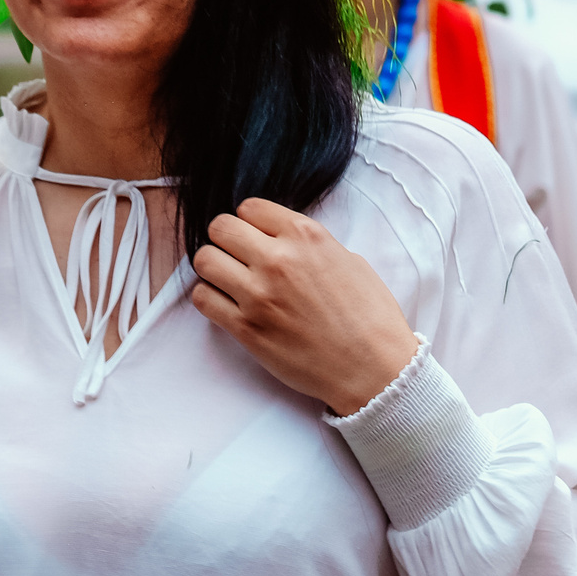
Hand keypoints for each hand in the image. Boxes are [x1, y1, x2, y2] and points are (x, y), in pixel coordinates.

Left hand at [191, 197, 419, 415]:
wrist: (374, 369)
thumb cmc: (370, 317)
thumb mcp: (349, 260)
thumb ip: (309, 244)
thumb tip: (280, 239)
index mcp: (306, 236)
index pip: (249, 206)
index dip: (250, 222)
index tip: (255, 236)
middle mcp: (278, 259)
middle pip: (220, 228)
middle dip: (226, 239)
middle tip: (237, 256)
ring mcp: (258, 294)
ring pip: (204, 259)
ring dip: (213, 267)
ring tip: (229, 280)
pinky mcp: (246, 328)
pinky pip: (203, 298)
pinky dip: (209, 298)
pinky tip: (227, 304)